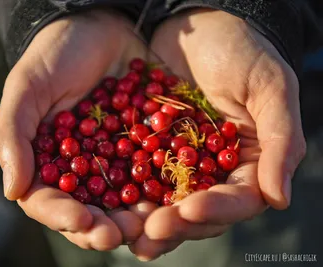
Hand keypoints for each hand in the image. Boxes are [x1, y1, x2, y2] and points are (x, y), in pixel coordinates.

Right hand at [0, 9, 156, 249]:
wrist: (101, 24)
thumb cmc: (57, 53)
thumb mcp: (28, 87)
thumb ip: (13, 135)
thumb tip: (12, 191)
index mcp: (47, 160)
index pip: (48, 200)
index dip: (62, 216)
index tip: (82, 222)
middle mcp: (81, 167)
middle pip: (88, 210)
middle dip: (102, 227)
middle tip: (117, 235)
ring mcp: (115, 159)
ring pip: (123, 201)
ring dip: (134, 219)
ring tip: (148, 226)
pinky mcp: (145, 146)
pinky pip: (155, 173)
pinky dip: (163, 190)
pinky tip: (174, 200)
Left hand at [129, 8, 305, 259]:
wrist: (196, 24)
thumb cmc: (241, 51)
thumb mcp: (269, 87)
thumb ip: (281, 140)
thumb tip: (278, 198)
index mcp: (247, 162)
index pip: (237, 198)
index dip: (215, 210)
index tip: (189, 210)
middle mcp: (212, 170)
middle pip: (197, 211)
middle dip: (175, 224)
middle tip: (150, 232)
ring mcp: (178, 162)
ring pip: (165, 202)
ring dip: (146, 221)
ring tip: (126, 235)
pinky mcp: (149, 149)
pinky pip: (137, 176)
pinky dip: (124, 192)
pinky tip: (108, 206)